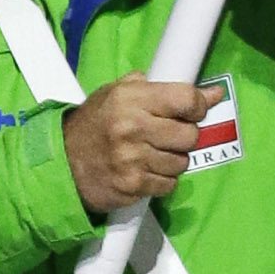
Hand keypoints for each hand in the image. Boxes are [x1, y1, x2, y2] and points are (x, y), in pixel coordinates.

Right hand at [64, 78, 217, 217]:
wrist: (63, 162)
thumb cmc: (95, 124)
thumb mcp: (117, 93)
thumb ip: (160, 88)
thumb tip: (211, 93)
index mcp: (130, 98)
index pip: (186, 99)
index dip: (199, 105)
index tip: (195, 110)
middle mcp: (133, 127)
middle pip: (190, 135)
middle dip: (185, 136)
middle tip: (168, 136)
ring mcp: (133, 159)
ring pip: (182, 162)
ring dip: (173, 160)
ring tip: (152, 154)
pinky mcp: (132, 185)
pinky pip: (169, 184)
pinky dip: (162, 180)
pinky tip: (145, 170)